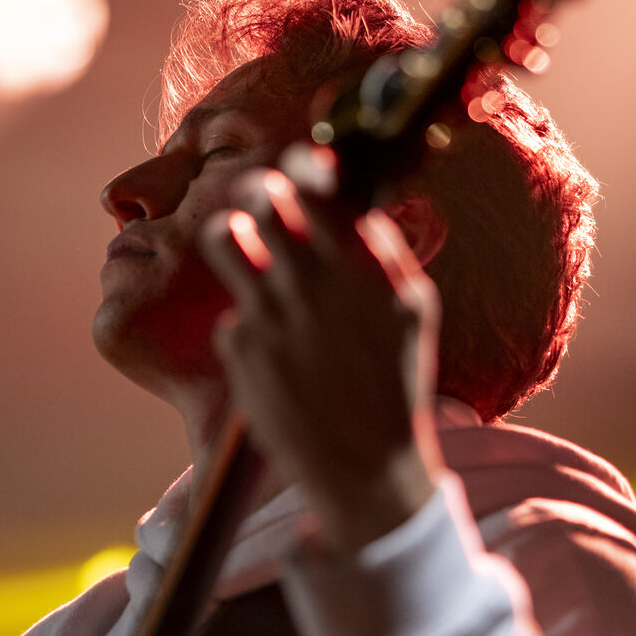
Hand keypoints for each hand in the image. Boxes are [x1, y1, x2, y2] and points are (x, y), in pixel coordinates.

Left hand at [197, 143, 445, 551]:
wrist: (366, 470)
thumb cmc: (393, 386)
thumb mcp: (411, 314)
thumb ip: (385, 254)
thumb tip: (358, 206)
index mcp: (361, 269)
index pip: (318, 186)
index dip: (302, 166)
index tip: (297, 165)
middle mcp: (312, 284)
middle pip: (263, 198)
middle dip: (259, 191)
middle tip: (263, 202)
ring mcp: (271, 315)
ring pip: (223, 237)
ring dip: (228, 233)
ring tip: (239, 246)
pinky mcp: (240, 349)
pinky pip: (230, 315)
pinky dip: (246, 327)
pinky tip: (271, 353)